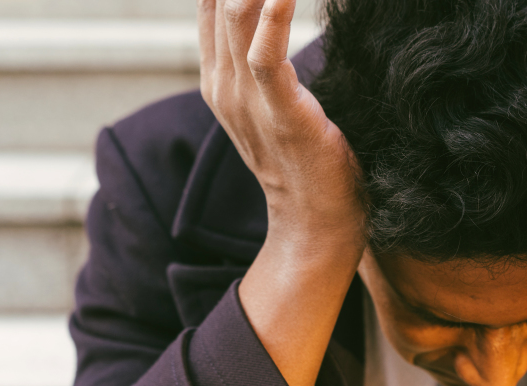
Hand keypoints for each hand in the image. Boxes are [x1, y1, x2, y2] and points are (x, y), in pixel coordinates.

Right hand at [199, 0, 362, 235]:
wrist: (314, 222)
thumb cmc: (310, 158)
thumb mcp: (277, 100)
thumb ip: (269, 58)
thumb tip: (282, 13)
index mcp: (218, 77)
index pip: (211, 0)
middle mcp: (221, 82)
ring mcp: (244, 98)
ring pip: (239, 13)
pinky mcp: (278, 111)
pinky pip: (266, 52)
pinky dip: (276, 13)